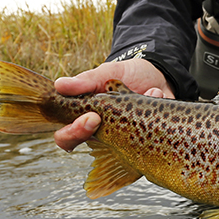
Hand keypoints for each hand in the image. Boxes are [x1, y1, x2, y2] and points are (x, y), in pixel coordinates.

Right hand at [52, 58, 173, 151]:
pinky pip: (149, 138)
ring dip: (131, 117)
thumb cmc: (128, 75)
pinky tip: (156, 92)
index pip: (66, 136)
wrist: (159, 74)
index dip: (72, 132)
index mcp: (86, 116)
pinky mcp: (146, 139)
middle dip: (88, 134)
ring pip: (118, 146)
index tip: (90, 117)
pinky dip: (152, 105)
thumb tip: (59, 85)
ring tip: (142, 91)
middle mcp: (102, 132)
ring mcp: (123, 138)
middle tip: (99, 118)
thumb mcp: (108, 72)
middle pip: (84, 145)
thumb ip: (87, 81)